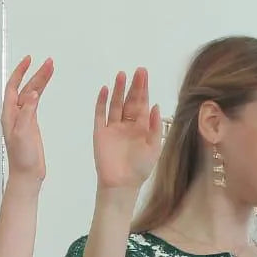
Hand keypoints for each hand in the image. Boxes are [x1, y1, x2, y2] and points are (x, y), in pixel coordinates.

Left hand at [2, 55, 54, 185]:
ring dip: (41, 81)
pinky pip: (35, 103)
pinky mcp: (31, 124)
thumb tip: (32, 94)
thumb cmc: (21, 158)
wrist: (27, 174)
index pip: (13, 87)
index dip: (20, 72)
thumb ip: (27, 113)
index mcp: (9, 115)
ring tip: (51, 68)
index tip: (28, 60)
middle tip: (49, 62)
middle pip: (26, 88)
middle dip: (36, 74)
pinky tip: (45, 86)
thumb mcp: (23, 133)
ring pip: (32, 94)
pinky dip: (41, 92)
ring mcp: (23, 119)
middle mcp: (14, 114)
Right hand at [93, 68, 161, 191]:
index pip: (142, 103)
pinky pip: (100, 115)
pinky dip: (101, 102)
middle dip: (134, 86)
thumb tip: (156, 105)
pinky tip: (104, 90)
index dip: (144, 89)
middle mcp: (127, 125)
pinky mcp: (100, 134)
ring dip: (118, 90)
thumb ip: (155, 126)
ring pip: (115, 104)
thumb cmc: (139, 170)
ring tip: (121, 75)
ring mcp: (113, 128)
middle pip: (130, 101)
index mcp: (141, 127)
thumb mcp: (154, 147)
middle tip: (137, 71)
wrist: (121, 185)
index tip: (144, 74)